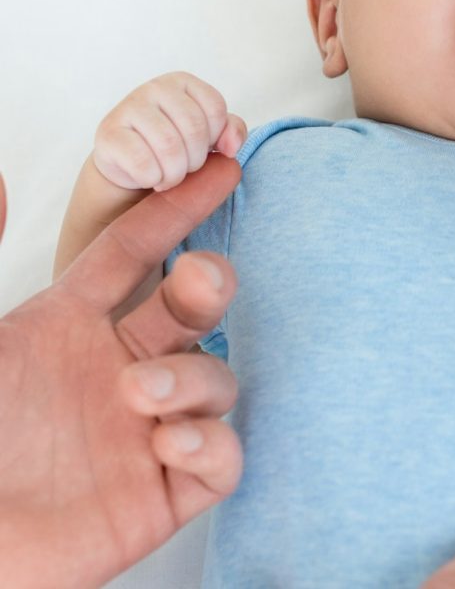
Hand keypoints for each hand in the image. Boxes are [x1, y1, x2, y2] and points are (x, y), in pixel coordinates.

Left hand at [0, 154, 241, 588]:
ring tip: (143, 396)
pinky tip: (170, 445)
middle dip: (210, 285)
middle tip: (199, 279)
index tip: (221, 169)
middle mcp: (117, 370)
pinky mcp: (160, 494)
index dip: (177, 209)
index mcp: (67, 328)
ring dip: (194, 379)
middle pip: (192, 308)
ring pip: (215, 382)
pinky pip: (221, 460)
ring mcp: (143, 432)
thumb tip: (0, 181)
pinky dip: (212, 446)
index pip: (135, 252)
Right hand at [94, 71, 245, 191]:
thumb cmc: (176, 144)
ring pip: (170, 147)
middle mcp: (155, 87)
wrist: (130, 164)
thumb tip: (230, 147)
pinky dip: (153, 179)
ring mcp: (128, 107)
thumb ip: (231, 131)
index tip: (202, 147)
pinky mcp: (108, 133)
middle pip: (194, 129)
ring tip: (168, 177)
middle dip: (195, 159)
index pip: (216, 109)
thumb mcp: (209, 133)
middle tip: (184, 168)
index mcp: (182, 82)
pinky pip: (143, 163)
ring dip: (175, 174)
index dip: (214, 138)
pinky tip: (150, 178)